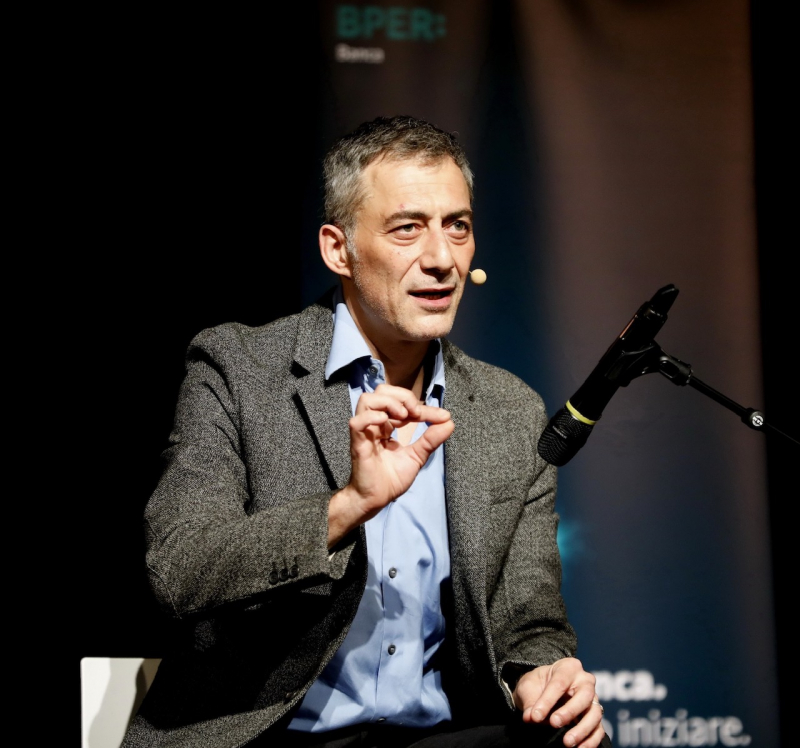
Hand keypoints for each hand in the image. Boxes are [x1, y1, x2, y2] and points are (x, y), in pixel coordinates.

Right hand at [328, 384, 453, 545]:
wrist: (377, 500)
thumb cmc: (391, 480)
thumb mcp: (417, 456)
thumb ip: (431, 439)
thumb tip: (449, 422)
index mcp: (387, 426)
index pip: (403, 404)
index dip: (424, 407)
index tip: (442, 416)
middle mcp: (375, 425)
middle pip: (381, 391)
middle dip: (402, 396)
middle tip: (416, 412)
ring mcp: (365, 433)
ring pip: (367, 400)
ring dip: (388, 402)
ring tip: (403, 416)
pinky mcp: (358, 444)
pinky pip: (356, 422)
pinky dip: (372, 417)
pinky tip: (387, 423)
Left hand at [513, 657, 605, 747]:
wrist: (541, 690)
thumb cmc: (536, 685)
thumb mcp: (528, 687)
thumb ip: (530, 701)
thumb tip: (530, 717)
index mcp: (568, 667)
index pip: (559, 683)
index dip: (547, 700)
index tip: (535, 716)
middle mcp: (585, 681)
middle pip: (584, 695)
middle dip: (569, 711)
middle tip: (554, 723)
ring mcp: (593, 699)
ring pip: (595, 714)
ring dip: (582, 729)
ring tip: (567, 742)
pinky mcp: (595, 717)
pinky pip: (598, 730)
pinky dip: (591, 741)